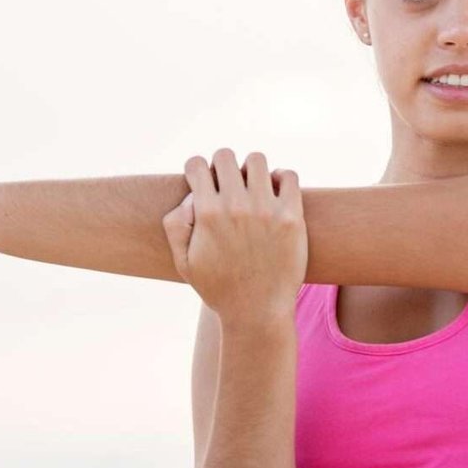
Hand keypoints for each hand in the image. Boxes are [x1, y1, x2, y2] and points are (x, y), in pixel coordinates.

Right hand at [162, 148, 306, 329]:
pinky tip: (275, 193)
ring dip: (251, 169)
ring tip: (252, 187)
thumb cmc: (218, 287)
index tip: (203, 183)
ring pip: (257, 160)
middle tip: (227, 186)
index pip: (197, 164)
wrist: (257, 311)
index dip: (196, 170)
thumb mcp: (183, 261)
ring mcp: (266, 209)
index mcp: (207, 214)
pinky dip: (281, 178)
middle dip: (222, 166)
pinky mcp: (292, 217)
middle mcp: (236, 206)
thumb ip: (175, 225)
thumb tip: (191, 196)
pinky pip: (289, 176)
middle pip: (225, 156)